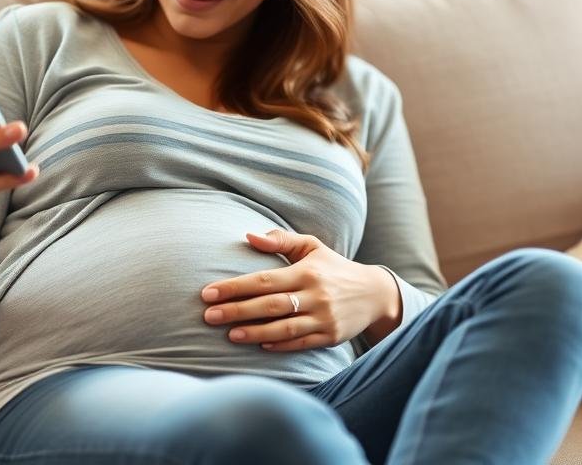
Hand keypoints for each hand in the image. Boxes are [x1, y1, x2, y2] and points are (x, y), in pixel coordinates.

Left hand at [200, 229, 398, 351]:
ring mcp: (323, 318)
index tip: (208, 293)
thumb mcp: (311, 246)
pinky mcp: (330, 337)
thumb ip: (280, 240)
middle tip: (208, 315)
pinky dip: (279, 345)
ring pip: (283, 328)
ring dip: (253, 332)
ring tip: (229, 333)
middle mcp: (315, 295)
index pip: (263, 280)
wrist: (374, 294)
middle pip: (269, 305)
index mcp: (306, 272)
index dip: (234, 287)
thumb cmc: (333, 267)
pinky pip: (300, 343)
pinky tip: (259, 343)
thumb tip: (249, 236)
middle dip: (236, 311)